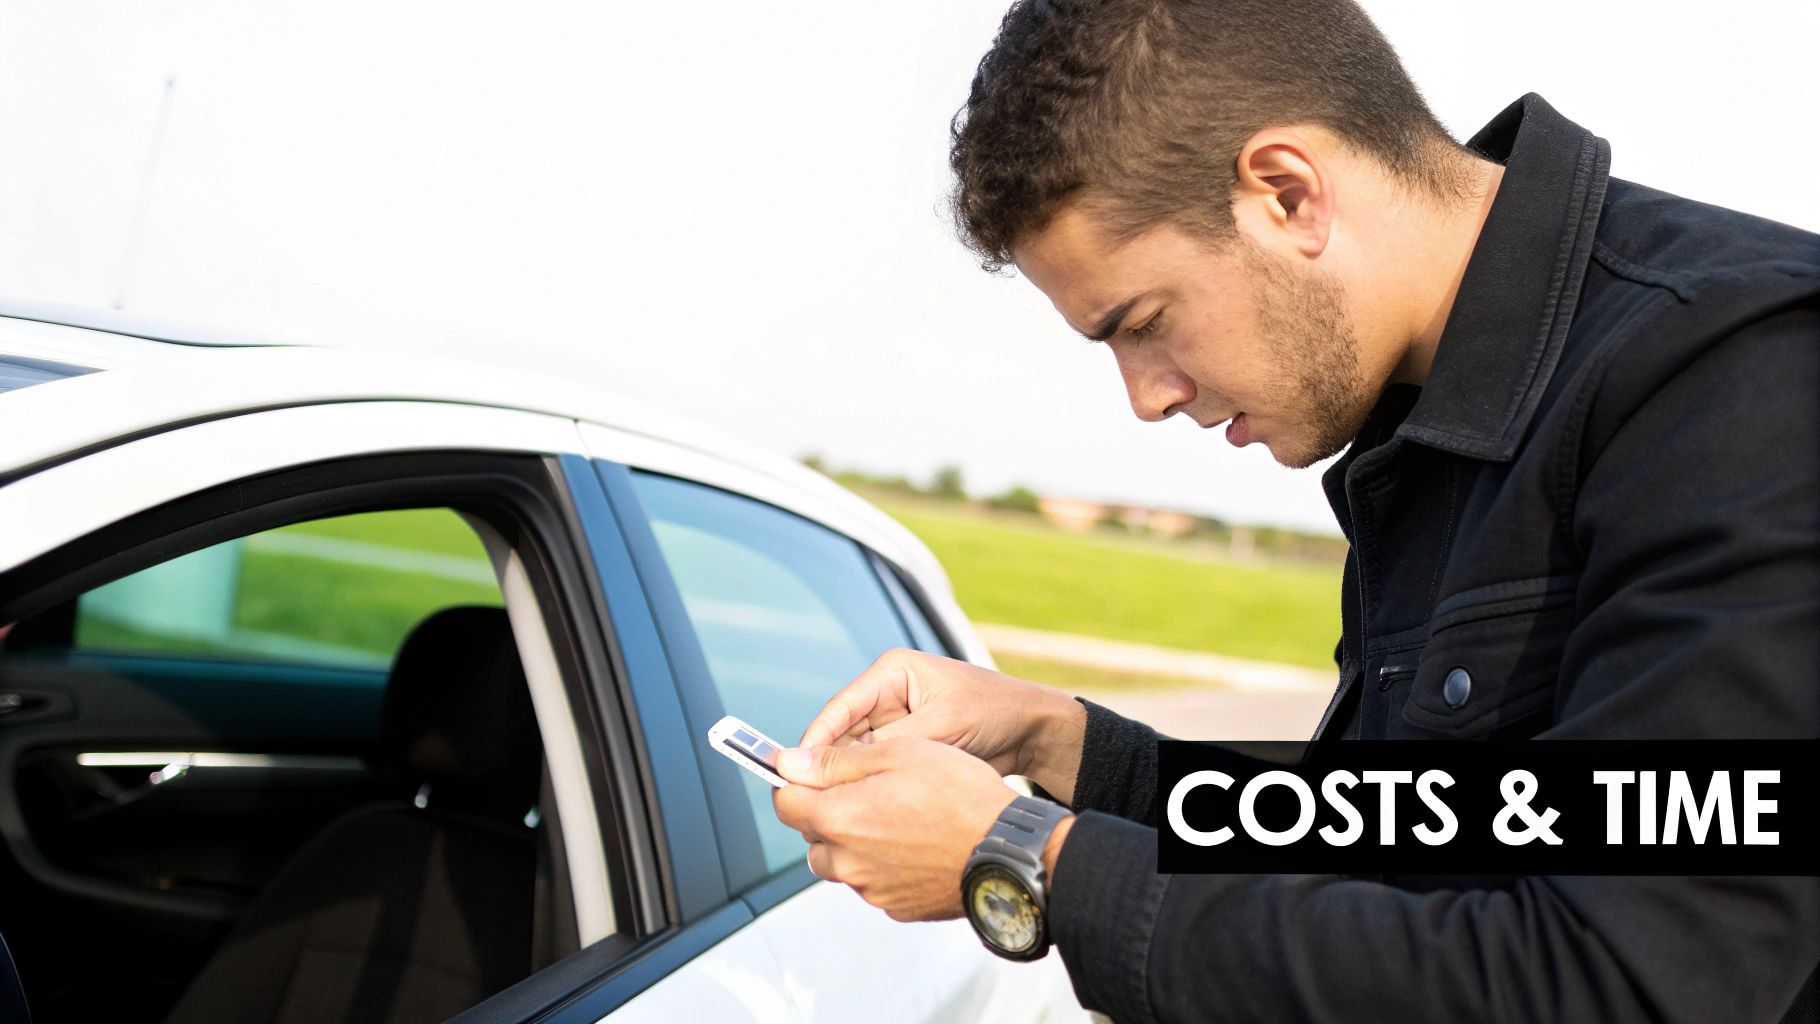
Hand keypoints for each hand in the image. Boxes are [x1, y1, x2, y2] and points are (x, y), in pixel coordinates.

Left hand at [772, 736, 1015, 921]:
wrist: (1007, 851)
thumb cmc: (960, 797)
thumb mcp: (898, 754)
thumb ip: (836, 761)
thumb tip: (789, 761)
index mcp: (838, 819)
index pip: (784, 802)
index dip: (795, 781)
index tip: (810, 771)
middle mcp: (847, 861)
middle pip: (812, 835)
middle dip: (829, 812)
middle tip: (870, 789)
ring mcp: (871, 889)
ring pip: (843, 861)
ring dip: (855, 840)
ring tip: (898, 816)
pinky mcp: (896, 907)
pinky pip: (874, 881)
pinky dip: (885, 863)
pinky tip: (917, 842)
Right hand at [799, 648, 1086, 801]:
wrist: (1034, 733)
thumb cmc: (995, 712)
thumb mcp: (940, 726)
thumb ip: (888, 744)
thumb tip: (841, 762)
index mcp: (893, 673)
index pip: (840, 708)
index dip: (815, 740)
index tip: (794, 770)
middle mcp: (889, 696)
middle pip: (842, 735)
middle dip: (829, 766)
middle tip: (810, 799)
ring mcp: (898, 723)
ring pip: (858, 757)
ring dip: (850, 780)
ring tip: (835, 808)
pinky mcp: (908, 749)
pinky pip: (879, 769)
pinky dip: (871, 787)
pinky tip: (863, 808)